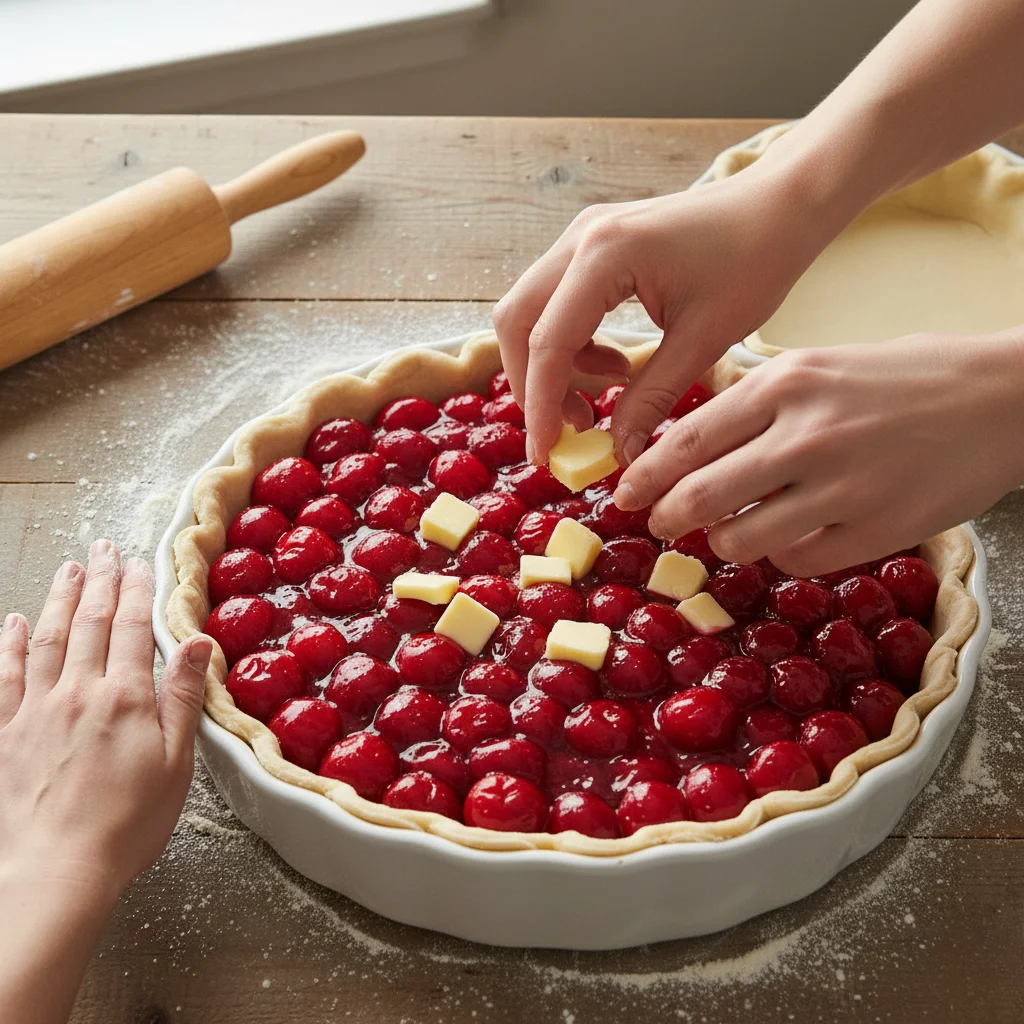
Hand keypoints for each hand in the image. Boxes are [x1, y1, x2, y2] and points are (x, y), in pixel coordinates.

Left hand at [0, 541, 210, 893]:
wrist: (57, 870)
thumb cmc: (126, 824)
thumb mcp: (175, 762)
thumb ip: (183, 697)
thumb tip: (195, 643)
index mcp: (123, 698)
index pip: (130, 628)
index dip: (137, 590)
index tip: (141, 563)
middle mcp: (76, 693)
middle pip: (88, 622)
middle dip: (99, 580)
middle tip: (104, 548)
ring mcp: (35, 711)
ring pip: (46, 639)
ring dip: (59, 598)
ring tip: (69, 569)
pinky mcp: (4, 734)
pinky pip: (3, 677)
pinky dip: (8, 645)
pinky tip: (13, 623)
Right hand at [492, 158, 837, 466]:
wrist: (779, 206)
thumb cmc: (754, 261)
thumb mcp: (704, 340)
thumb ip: (651, 398)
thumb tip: (618, 454)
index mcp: (605, 255)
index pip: (548, 342)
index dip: (541, 406)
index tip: (547, 454)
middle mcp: (581, 238)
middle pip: (516, 322)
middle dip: (532, 385)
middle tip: (566, 431)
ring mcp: (582, 236)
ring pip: (530, 311)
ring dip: (551, 365)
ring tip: (600, 400)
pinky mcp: (594, 244)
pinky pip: (556, 302)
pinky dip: (571, 344)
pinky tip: (617, 365)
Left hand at [612, 332, 1023, 576]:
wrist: (1002, 398)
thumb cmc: (902, 377)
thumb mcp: (819, 364)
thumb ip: (754, 404)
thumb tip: (687, 446)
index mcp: (784, 384)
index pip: (685, 442)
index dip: (645, 477)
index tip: (624, 495)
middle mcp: (804, 435)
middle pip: (699, 496)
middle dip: (665, 518)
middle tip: (658, 525)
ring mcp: (841, 487)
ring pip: (741, 539)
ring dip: (722, 542)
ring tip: (727, 533)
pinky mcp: (876, 530)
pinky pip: (796, 561)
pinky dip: (780, 555)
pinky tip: (788, 538)